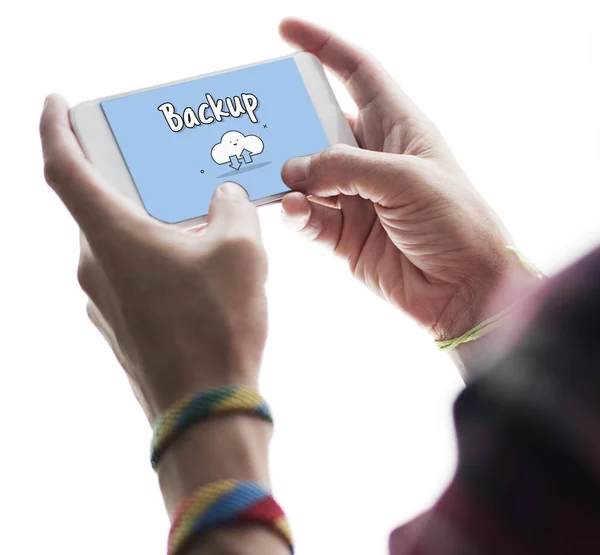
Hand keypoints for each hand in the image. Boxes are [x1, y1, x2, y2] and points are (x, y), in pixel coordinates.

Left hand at [40, 95, 267, 423]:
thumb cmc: (216, 326)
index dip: (54, 128)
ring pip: (121, 244)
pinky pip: (132, 276)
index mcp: (111, 237)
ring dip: (151, 224)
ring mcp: (103, 302)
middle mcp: (94, 267)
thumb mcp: (239, 249)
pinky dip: (156, 258)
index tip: (55, 103)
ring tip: (198, 220)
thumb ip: (232, 208)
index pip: (63, 167)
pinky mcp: (121, 326)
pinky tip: (197, 269)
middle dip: (130, 180)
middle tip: (164, 165)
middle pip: (100, 206)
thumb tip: (226, 197)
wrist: (206, 408)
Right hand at [280, 19, 535, 339]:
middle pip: (319, 125)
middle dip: (289, 122)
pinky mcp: (345, 234)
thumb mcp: (405, 179)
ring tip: (272, 176)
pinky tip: (294, 210)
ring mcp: (356, 197)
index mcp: (398, 127)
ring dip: (288, 175)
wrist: (465, 289)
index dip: (324, 48)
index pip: (357, 73)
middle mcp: (373, 158)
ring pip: (306, 175)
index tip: (285, 31)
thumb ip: (345, 167)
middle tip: (257, 122)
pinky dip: (297, 212)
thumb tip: (292, 170)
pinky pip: (309, 216)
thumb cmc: (456, 222)